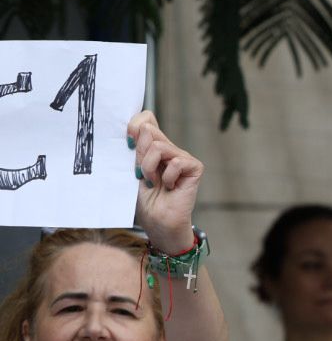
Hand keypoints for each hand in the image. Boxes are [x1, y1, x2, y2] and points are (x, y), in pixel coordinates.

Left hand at [128, 112, 203, 253]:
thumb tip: (138, 128)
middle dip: (138, 152)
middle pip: (149, 129)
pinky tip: (169, 187)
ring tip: (152, 182)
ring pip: (158, 146)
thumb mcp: (132, 170)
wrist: (157, 222)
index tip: (127, 143)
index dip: (134, 124)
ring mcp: (182, 157)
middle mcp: (168, 148)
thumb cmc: (144, 200)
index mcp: (152, 146)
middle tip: (141, 172)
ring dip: (149, 167)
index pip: (146, 118)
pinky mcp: (194, 168)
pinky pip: (176, 162)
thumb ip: (135, 149)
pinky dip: (167, 177)